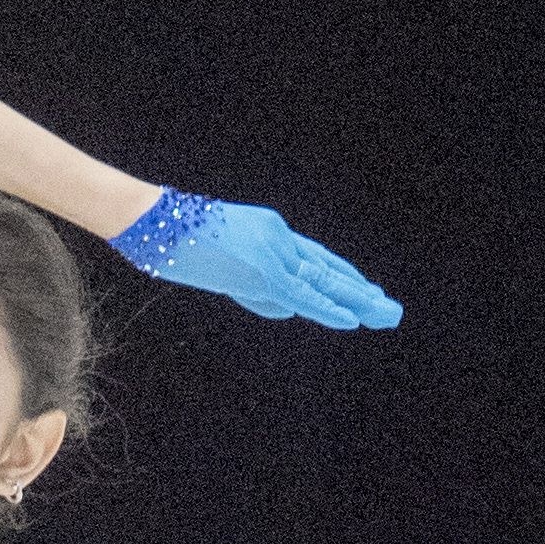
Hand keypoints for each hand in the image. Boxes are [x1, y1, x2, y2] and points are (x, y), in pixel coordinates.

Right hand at [110, 188, 399, 329]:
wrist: (155, 223)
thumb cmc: (175, 243)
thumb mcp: (221, 268)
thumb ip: (258, 290)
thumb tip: (290, 310)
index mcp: (271, 232)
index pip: (315, 259)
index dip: (343, 277)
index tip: (366, 291)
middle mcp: (280, 236)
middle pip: (328, 267)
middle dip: (360, 290)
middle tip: (389, 309)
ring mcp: (273, 250)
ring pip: (324, 280)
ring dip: (356, 300)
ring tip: (384, 315)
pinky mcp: (262, 268)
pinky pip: (303, 294)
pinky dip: (330, 309)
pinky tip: (354, 320)